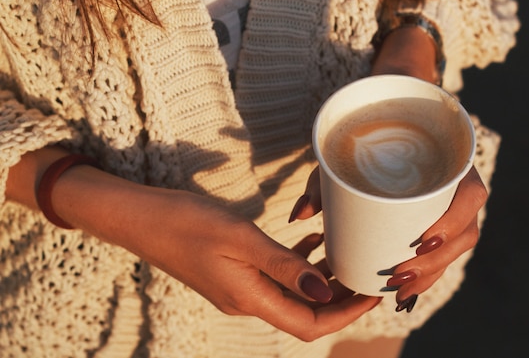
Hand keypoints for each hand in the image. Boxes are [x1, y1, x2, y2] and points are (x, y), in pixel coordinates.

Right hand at [6, 148, 379, 341]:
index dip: (346, 314)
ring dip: (320, 279)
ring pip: (292, 294)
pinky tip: (309, 240)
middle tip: (365, 272)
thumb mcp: (241, 238)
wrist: (142, 218)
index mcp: (250, 298)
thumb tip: (324, 291)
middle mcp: (247, 301)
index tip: (372, 293)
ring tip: (343, 253)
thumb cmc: (187, 222)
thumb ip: (284, 266)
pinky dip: (297, 264)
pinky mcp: (232, 274)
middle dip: (339, 297)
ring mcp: (238, 289)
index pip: (310, 324)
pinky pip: (275, 278)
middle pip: (305, 313)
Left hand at [289, 166, 487, 310]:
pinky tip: (404, 294)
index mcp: (449, 162)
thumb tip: (299, 214)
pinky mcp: (441, 228)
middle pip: (465, 233)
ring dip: (430, 275)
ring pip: (455, 251)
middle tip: (398, 274)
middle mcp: (457, 188)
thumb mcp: (343, 159)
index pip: (472, 193)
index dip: (456, 220)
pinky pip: (443, 256)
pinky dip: (425, 277)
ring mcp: (453, 211)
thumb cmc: (363, 147)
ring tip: (398, 290)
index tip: (424, 239)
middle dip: (434, 262)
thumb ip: (321, 183)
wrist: (376, 141)